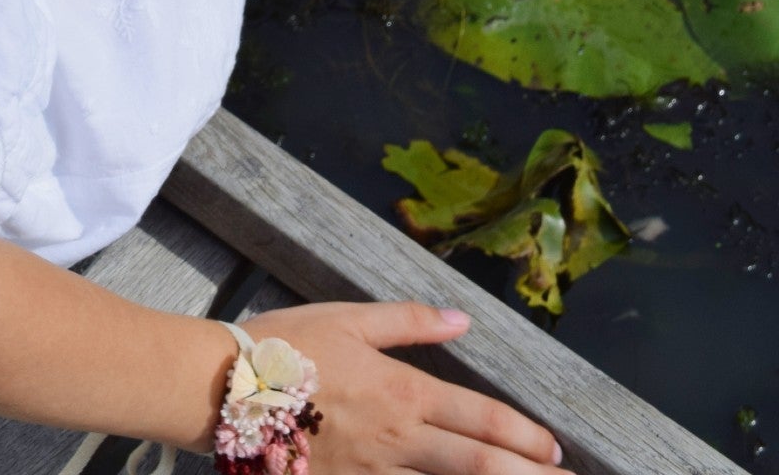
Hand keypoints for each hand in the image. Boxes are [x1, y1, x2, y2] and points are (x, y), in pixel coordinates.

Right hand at [239, 300, 566, 474]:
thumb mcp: (349, 318)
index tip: (553, 449)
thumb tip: (461, 319)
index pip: (479, 418)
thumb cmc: (286, 347)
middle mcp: (398, 441)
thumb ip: (409, 321)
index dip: (522, 436)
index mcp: (402, 391)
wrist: (225, 391)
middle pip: (478, 467)